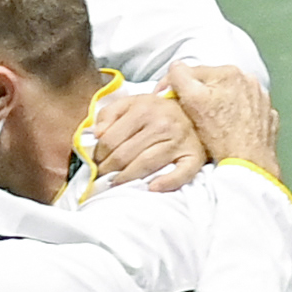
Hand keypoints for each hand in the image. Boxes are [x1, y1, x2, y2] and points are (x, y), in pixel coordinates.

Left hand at [89, 86, 205, 193]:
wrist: (193, 111)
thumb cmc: (155, 111)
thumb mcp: (129, 103)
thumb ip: (108, 114)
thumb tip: (97, 134)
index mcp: (143, 110)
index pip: (109, 141)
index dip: (98, 155)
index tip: (96, 162)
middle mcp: (162, 125)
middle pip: (124, 155)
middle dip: (108, 169)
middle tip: (103, 176)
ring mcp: (180, 141)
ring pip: (145, 165)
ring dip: (127, 178)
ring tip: (117, 183)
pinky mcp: (194, 155)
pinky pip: (182, 173)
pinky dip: (167, 183)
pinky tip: (152, 188)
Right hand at [164, 64, 280, 181]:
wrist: (248, 162)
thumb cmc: (221, 135)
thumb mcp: (192, 102)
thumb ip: (180, 78)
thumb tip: (176, 67)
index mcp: (228, 73)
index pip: (191, 71)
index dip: (172, 85)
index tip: (164, 99)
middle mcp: (248, 80)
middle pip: (210, 82)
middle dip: (196, 94)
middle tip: (186, 114)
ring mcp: (260, 98)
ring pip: (228, 95)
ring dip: (216, 104)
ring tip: (207, 123)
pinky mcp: (266, 115)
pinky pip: (243, 109)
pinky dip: (233, 115)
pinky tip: (226, 127)